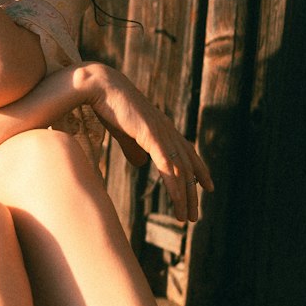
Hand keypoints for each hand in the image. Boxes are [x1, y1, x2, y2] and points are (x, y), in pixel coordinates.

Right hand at [82, 63, 212, 223]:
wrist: (99, 87)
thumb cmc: (109, 107)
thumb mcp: (124, 133)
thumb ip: (134, 148)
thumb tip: (140, 164)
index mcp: (162, 129)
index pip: (187, 153)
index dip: (199, 171)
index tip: (207, 187)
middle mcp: (167, 131)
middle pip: (188, 166)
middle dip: (193, 193)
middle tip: (194, 216)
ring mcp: (162, 133)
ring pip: (181, 171)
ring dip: (185, 196)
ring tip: (187, 217)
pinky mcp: (153, 137)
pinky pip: (168, 167)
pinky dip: (175, 186)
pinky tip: (178, 201)